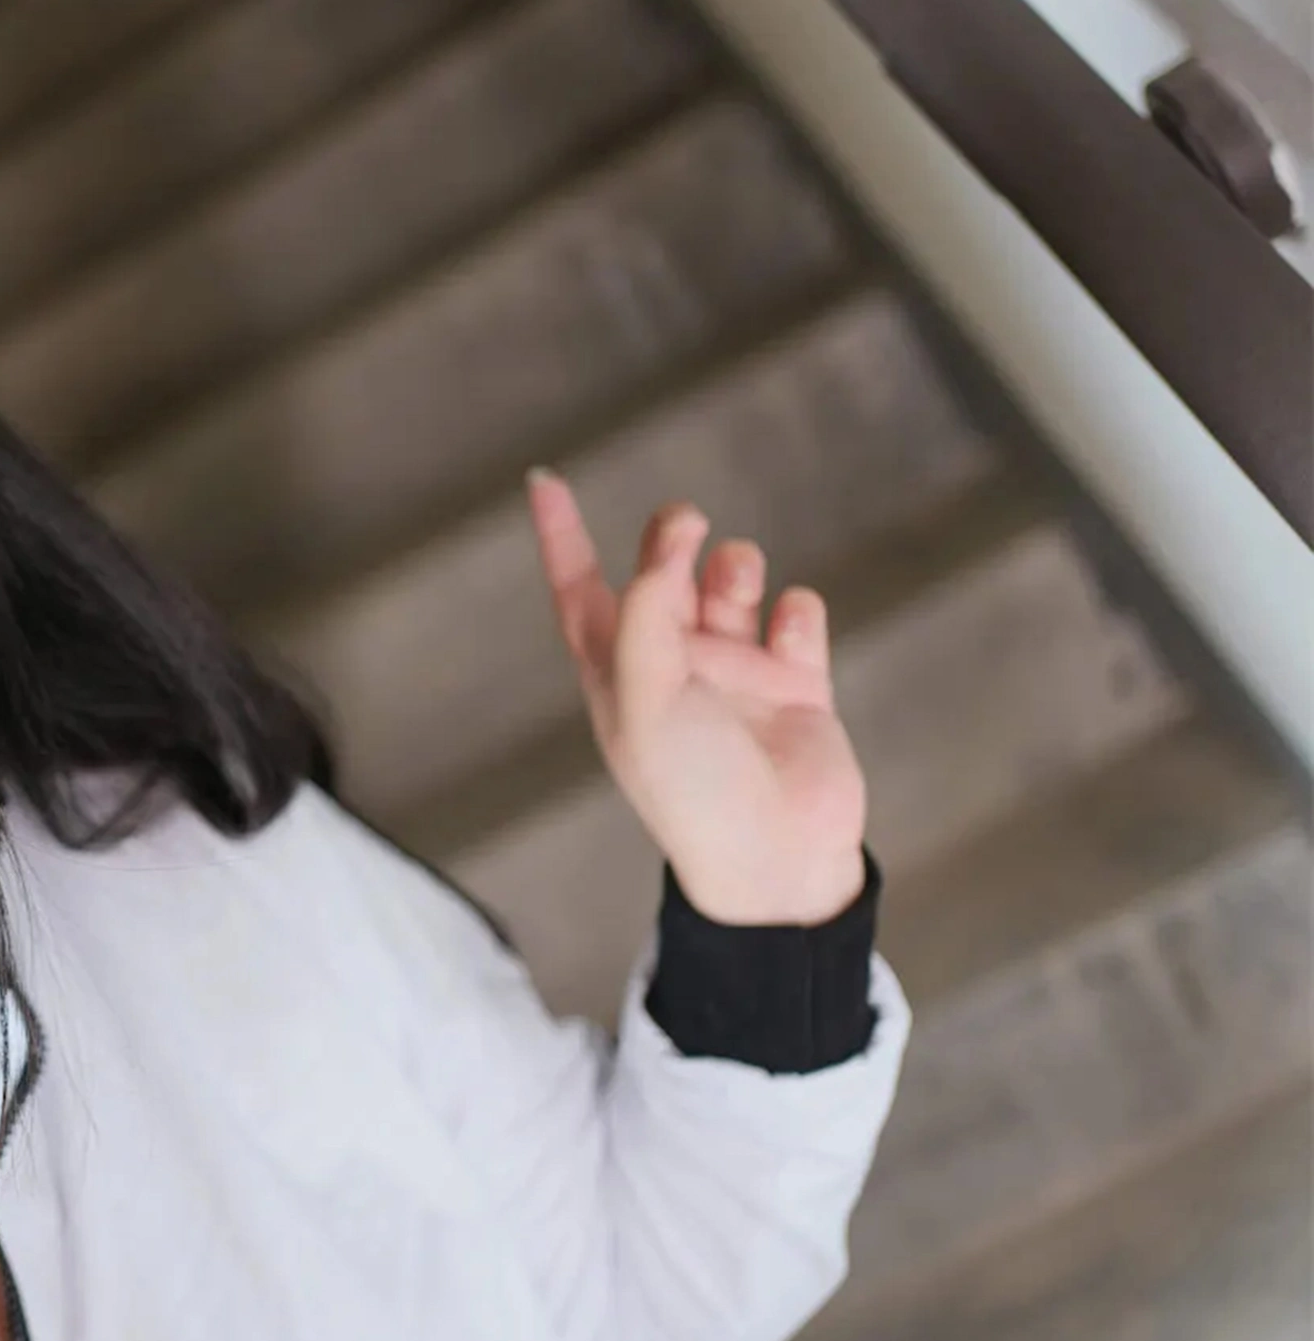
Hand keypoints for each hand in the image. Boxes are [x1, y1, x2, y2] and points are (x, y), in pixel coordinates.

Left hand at [526, 469, 867, 925]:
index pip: (579, 593)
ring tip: (738, 574)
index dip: (561, 539)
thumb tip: (666, 547)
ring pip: (732, 586)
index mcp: (618, 677)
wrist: (777, 860)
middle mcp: (673, 668)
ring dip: (735, 566)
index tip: (544, 480)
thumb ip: (646, 619)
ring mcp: (736, 674)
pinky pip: (796, 619)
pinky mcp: (796, 686)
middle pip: (663, 575)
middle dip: (671, 539)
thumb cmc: (694, 793)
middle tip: (685, 522)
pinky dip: (797, 608)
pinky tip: (791, 628)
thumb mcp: (645, 705)